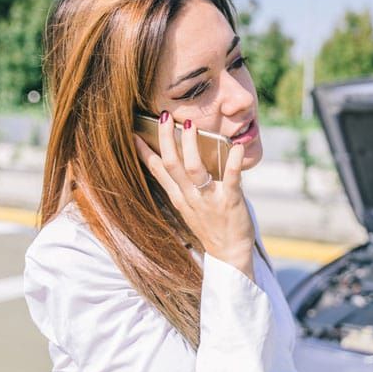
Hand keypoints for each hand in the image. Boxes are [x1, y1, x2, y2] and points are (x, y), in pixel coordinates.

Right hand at [134, 111, 255, 279]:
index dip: (146, 152)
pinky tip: (237, 147)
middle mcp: (190, 197)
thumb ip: (185, 186)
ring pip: (194, 170)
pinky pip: (231, 179)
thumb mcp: (191, 207)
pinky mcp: (230, 202)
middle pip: (172, 165)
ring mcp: (209, 199)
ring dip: (191, 146)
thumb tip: (183, 160)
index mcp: (180, 198)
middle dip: (166, 140)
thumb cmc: (213, 227)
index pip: (158, 171)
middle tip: (164, 116)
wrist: (230, 255)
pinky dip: (234, 162)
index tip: (135, 133)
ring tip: (189, 125)